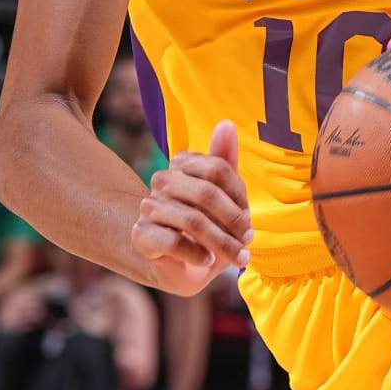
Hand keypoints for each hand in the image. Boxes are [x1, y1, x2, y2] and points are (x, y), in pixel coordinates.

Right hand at [132, 120, 251, 294]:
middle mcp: (162, 180)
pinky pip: (172, 241)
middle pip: (206, 193)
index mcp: (182, 164)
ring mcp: (149, 207)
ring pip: (192, 220)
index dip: (238, 195)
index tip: (249, 216)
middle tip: (249, 239)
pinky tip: (207, 261)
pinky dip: (196, 253)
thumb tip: (226, 124)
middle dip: (234, 220)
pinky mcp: (141, 235)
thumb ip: (226, 163)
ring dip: (222, 242)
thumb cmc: (207, 228)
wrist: (179, 265)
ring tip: (238, 256)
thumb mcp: (224, 197)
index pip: (217, 169)